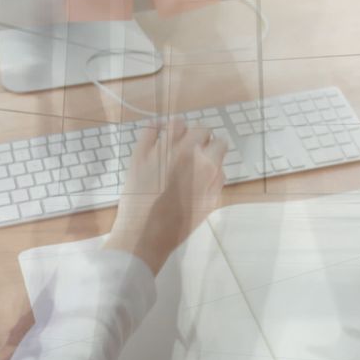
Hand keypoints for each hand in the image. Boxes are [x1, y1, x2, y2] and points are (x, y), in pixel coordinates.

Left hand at [103, 119, 226, 273]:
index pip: (220, 143)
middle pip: (201, 130)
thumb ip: (217, 182)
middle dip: (202, 140)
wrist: (143, 235)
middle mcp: (185, 152)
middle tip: (196, 152)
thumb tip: (217, 166)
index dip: (218, 150)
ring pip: (177, 124)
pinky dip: (156, 128)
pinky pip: (149, 128)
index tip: (213, 155)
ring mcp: (160, 150)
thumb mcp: (208, 206)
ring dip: (181, 131)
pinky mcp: (139, 153)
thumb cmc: (178, 226)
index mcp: (205, 166)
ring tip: (178, 143)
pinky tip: (158, 136)